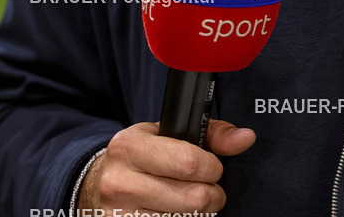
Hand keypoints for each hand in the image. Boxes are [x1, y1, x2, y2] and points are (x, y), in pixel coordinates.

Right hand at [77, 119, 255, 215]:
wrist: (97, 185)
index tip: (213, 168)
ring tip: (191, 203)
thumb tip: (246, 138)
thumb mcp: (168, 135)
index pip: (188, 162)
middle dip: (212, 195)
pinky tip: (176, 214)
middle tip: (210, 190)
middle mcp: (119, 182)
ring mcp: (118, 215)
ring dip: (197, 215)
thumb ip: (212, 134)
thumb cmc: (143, 157)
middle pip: (191, 199)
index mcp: (130, 146)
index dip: (212, 168)